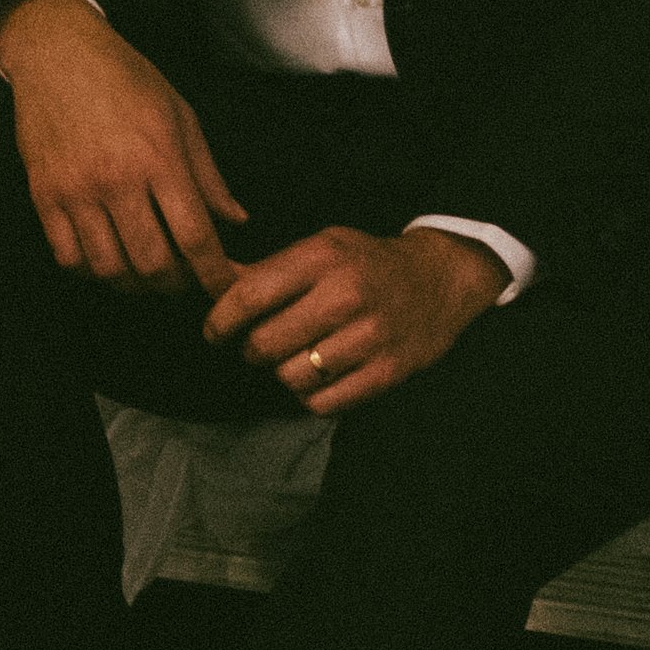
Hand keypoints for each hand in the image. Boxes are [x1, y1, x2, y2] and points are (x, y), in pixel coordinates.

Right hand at [0, 0, 245, 295]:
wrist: (58, 53)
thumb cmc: (126, 78)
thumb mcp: (180, 115)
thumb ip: (208, 174)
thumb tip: (236, 221)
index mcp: (159, 156)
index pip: (195, 236)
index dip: (214, 274)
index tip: (225, 287)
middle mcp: (117, 179)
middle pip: (153, 265)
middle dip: (177, 284)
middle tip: (184, 276)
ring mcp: (76, 191)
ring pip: (110, 270)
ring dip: (136, 284)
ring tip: (148, 270)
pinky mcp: (44, 196)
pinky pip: (69, 258)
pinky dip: (93, 271)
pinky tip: (109, 256)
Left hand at [201, 222, 505, 413]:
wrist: (438, 280)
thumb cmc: (366, 263)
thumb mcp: (322, 246)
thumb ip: (269, 269)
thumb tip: (211, 280)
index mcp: (323, 256)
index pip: (251, 294)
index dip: (221, 319)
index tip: (214, 331)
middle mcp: (346, 294)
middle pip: (265, 344)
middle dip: (249, 350)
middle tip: (255, 347)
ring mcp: (370, 336)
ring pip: (290, 378)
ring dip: (280, 373)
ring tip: (291, 358)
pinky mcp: (387, 372)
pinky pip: (321, 403)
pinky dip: (309, 396)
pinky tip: (316, 376)